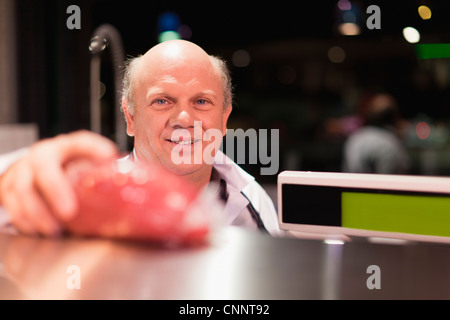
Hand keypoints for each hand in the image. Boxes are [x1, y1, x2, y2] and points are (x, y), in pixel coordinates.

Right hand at [0, 130, 117, 235]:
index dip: (94, 147)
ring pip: (22, 189)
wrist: (35, 167)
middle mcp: (44, 153)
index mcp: (68, 146)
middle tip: (69, 213)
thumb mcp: (86, 165)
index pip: (82, 142)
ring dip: (38, 213)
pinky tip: (36, 231)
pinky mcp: (9, 185)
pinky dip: (23, 220)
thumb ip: (104, 173)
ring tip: (54, 231)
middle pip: (44, 167)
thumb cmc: (68, 169)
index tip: (108, 156)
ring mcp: (23, 169)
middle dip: (55, 190)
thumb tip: (133, 187)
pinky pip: (10, 203)